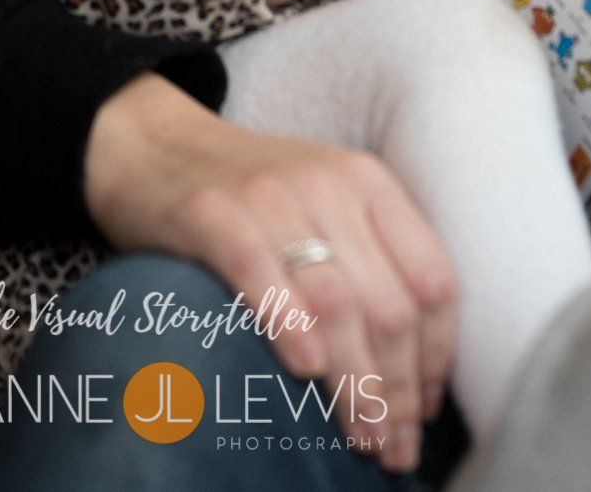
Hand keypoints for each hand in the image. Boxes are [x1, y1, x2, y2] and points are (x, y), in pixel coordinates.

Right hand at [84, 72, 456, 472]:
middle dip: (398, 389)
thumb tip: (419, 375)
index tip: (424, 410)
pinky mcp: (211, 212)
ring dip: (354, 382)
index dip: (436, 357)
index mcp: (367, 182)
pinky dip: (289, 325)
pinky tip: (305, 369)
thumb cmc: (249, 194)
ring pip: (335, 301)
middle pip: (388, 304)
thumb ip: (372, 266)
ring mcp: (268, 194)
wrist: (154, 145)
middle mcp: (327, 183)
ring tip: (359, 436)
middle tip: (392, 445)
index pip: (432, 281)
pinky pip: (260, 273)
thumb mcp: (325, 207)